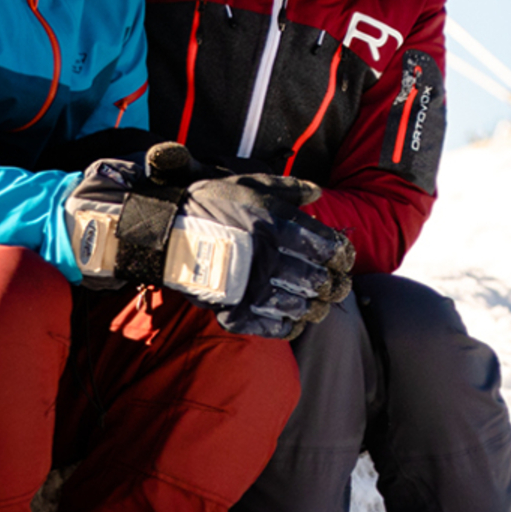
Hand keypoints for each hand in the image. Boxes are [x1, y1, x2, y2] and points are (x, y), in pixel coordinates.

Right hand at [66, 143, 353, 338]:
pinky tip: (294, 321)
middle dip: (334, 285)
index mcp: (282, 226)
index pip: (331, 248)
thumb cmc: (212, 204)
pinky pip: (275, 326)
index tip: (342, 260)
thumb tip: (318, 192)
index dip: (343, 257)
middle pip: (322, 280)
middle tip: (336, 286)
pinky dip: (290, 326)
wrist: (167, 232)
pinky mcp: (237, 309)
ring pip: (303, 306)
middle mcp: (274, 257)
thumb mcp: (253, 184)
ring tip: (318, 304)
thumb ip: (290, 189)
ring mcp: (255, 286)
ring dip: (316, 307)